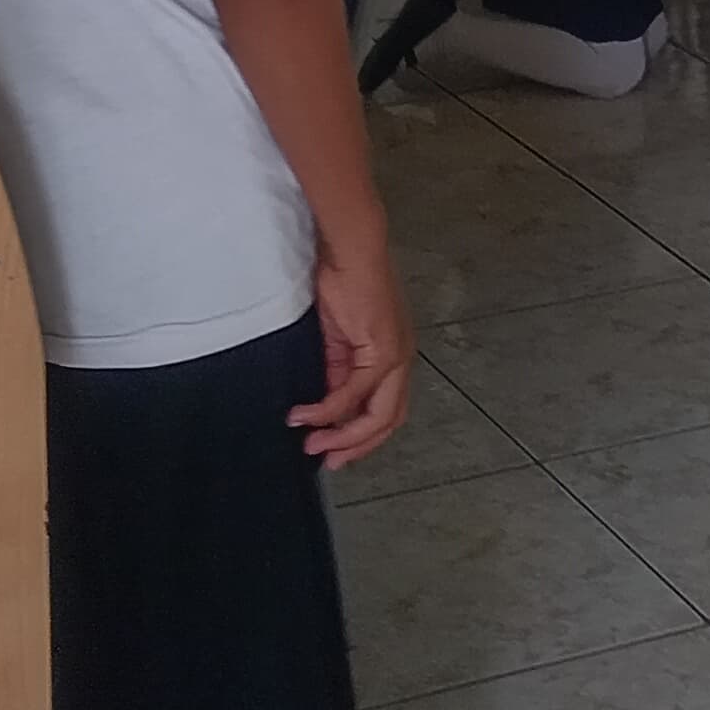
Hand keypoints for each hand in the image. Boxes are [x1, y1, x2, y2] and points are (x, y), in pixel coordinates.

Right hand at [292, 235, 413, 469]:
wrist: (350, 249)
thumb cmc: (343, 280)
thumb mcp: (336, 337)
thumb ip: (334, 370)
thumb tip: (324, 404)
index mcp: (395, 355)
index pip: (386, 409)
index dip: (362, 435)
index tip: (334, 449)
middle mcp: (403, 359)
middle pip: (388, 420)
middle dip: (356, 445)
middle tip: (327, 460)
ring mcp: (397, 357)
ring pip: (377, 415)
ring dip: (343, 436)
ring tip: (313, 445)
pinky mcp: (382, 351)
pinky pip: (353, 393)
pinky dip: (328, 410)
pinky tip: (306, 417)